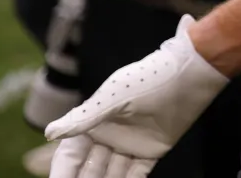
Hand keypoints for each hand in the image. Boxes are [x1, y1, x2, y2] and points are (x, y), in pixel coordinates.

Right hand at [47, 15, 228, 177]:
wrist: (191, 73)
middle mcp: (108, 137)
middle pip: (89, 170)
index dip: (62, 174)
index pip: (70, 157)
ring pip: (110, 176)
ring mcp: (129, 145)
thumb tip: (49, 133)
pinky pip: (135, 175)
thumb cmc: (150, 78)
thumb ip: (84, 118)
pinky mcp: (150, 152)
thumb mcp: (115, 98)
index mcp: (93, 123)